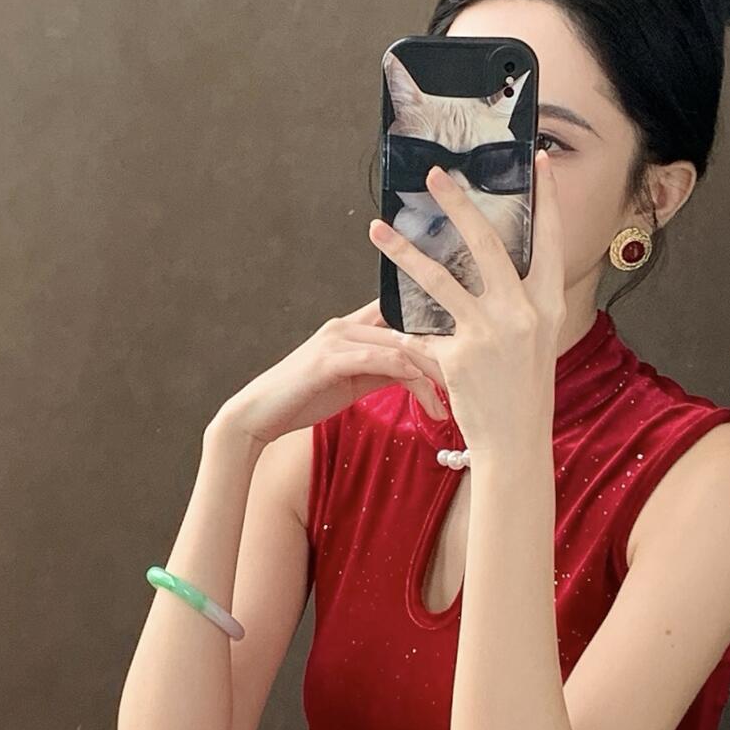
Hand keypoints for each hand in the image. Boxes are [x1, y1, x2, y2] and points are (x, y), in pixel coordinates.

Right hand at [214, 300, 449, 449]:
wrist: (258, 415)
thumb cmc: (302, 399)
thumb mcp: (351, 382)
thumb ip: (381, 371)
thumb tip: (417, 374)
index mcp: (351, 326)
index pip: (401, 314)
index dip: (434, 326)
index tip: (469, 348)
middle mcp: (345, 325)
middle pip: (409, 331)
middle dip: (444, 356)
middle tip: (471, 382)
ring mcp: (336, 339)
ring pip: (401, 346)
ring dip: (432, 374)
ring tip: (452, 400)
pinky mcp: (330, 359)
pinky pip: (381, 361)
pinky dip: (409, 377)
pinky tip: (427, 396)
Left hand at [370, 153, 566, 464]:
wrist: (515, 443)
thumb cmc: (525, 393)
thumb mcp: (537, 342)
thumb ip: (523, 304)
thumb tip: (500, 268)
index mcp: (549, 305)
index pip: (550, 241)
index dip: (547, 200)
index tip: (541, 163)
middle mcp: (523, 312)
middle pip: (487, 244)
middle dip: (458, 205)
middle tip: (435, 176)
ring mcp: (490, 333)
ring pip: (439, 278)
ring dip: (404, 250)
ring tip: (378, 228)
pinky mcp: (458, 356)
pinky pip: (423, 329)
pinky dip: (405, 326)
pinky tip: (387, 322)